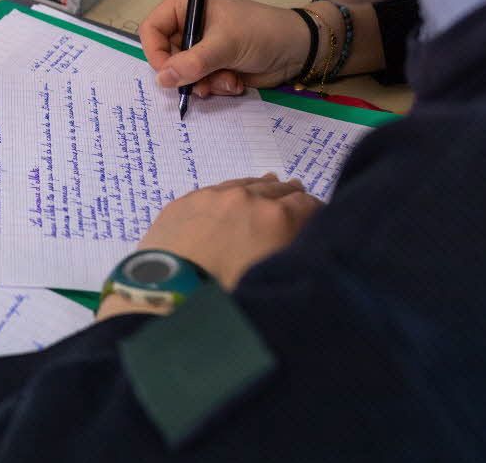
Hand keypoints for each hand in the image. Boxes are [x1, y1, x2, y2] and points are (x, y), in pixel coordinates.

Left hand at [97, 175, 321, 321]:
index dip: (316, 214)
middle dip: (290, 198)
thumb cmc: (229, 300)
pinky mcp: (185, 201)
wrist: (168, 295)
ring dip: (261, 190)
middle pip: (279, 189)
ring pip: (246, 185)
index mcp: (276, 218)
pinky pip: (216, 190)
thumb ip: (293, 254)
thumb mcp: (274, 280)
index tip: (318, 223)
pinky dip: (230, 194)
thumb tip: (299, 243)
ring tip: (270, 189)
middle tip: (296, 204)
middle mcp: (247, 198)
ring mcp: (213, 196)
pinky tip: (231, 198)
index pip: (308, 204)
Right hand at [139, 0, 310, 96]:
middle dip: (186, 73)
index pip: (152, 30)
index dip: (156, 54)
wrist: (297, 50)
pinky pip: (197, 81)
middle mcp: (188, 23)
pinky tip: (234, 82)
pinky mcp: (211, 63)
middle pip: (165, 55)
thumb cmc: (262, 33)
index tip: (169, 74)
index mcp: (186, 4)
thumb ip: (192, 63)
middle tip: (202, 84)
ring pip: (181, 73)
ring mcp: (200, 45)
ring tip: (226, 81)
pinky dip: (214, 86)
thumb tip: (162, 79)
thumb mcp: (225, 45)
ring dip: (203, 83)